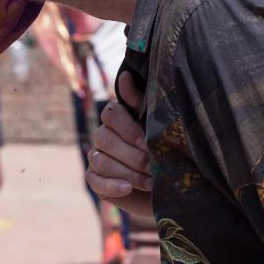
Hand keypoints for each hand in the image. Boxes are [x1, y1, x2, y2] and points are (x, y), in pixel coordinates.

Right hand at [85, 72, 152, 217]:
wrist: (169, 185)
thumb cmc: (164, 151)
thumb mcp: (156, 126)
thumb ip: (140, 103)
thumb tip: (124, 75)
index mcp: (117, 119)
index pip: (110, 114)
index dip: (128, 128)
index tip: (147, 142)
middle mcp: (103, 135)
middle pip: (104, 139)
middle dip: (132, 155)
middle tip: (154, 167)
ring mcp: (96, 157)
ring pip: (101, 161)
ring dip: (127, 172)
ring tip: (150, 182)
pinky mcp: (94, 179)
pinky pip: (94, 180)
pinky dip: (111, 185)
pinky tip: (127, 188)